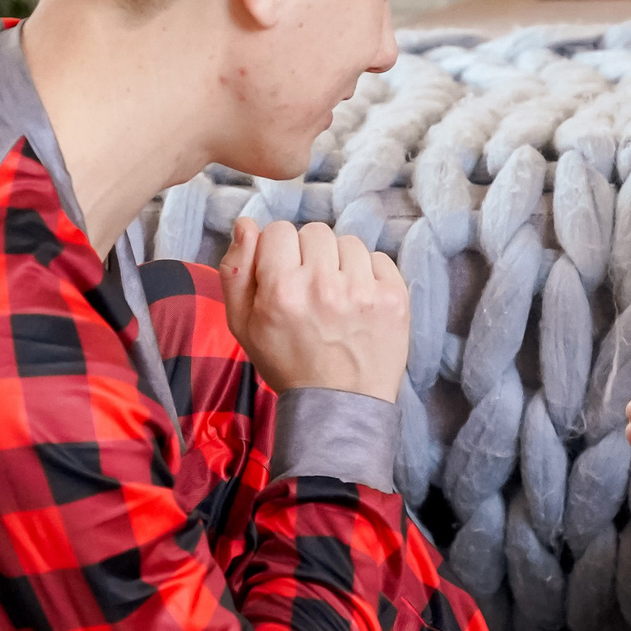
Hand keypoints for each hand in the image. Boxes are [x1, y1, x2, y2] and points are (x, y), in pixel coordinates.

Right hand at [218, 217, 409, 401]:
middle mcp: (324, 285)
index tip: (283, 276)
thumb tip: (245, 224)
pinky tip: (359, 303)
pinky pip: (378, 259)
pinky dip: (368, 275)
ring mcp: (364, 291)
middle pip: (314, 232)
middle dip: (309, 255)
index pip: (278, 231)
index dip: (278, 252)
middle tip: (311, 291)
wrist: (338, 406)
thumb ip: (235, 271)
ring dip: (340, 263)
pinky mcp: (394, 298)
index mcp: (282, 290)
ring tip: (336, 298)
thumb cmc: (287, 364)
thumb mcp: (243, 325)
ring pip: (348, 242)